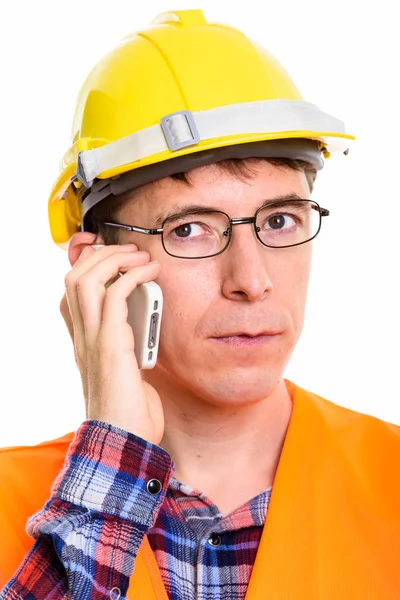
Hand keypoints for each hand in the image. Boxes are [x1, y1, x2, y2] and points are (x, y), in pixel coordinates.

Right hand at [61, 244, 163, 444]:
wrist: (124, 442)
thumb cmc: (129, 412)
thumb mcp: (129, 370)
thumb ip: (130, 345)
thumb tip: (147, 325)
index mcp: (85, 342)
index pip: (71, 293)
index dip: (88, 267)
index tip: (114, 257)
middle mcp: (83, 337)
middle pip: (73, 277)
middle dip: (100, 255)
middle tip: (129, 252)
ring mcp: (93, 340)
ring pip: (85, 280)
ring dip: (114, 260)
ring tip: (140, 257)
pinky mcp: (111, 346)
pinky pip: (114, 297)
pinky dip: (133, 277)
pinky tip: (151, 274)